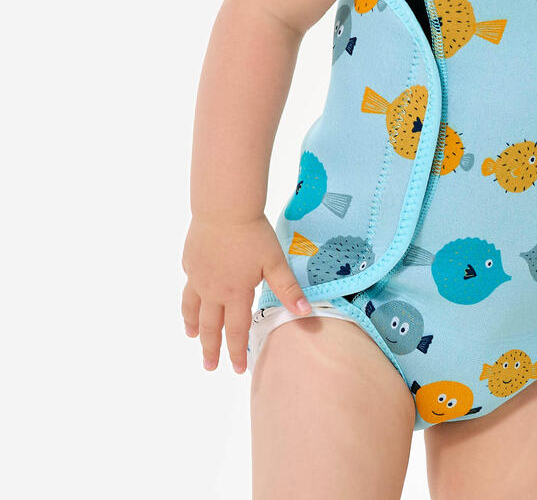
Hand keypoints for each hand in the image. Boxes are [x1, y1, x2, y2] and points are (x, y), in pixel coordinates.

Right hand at [180, 214, 310, 374]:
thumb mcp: (275, 262)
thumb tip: (305, 313)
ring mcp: (198, 276)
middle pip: (210, 325)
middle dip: (210, 348)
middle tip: (209, 366)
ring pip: (193, 308)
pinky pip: (189, 285)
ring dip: (193, 325)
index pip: (236, 330)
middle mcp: (213, 290)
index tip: (237, 370)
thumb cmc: (253, 234)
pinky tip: (191, 297)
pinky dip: (189, 298)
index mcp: (236, 293)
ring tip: (191, 335)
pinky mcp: (190, 261)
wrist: (224, 208)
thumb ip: (287, 289)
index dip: (237, 352)